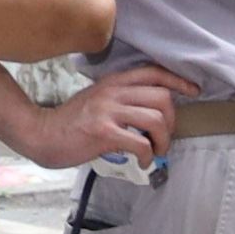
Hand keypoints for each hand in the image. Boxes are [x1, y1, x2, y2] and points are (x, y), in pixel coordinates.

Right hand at [50, 63, 182, 163]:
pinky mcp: (103, 132)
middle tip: (163, 138)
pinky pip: (140, 143)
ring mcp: (108, 111)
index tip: (193, 91)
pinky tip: (141, 161)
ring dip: (163, 141)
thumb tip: (154, 111)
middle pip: (162, 97)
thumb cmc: (72, 122)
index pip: (153, 72)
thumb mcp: (98, 100)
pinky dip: (147, 156)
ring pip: (156, 119)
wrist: (41, 134)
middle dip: (172, 121)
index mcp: (113, 82)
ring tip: (155, 151)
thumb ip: (122, 99)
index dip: (178, 80)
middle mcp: (113, 92)